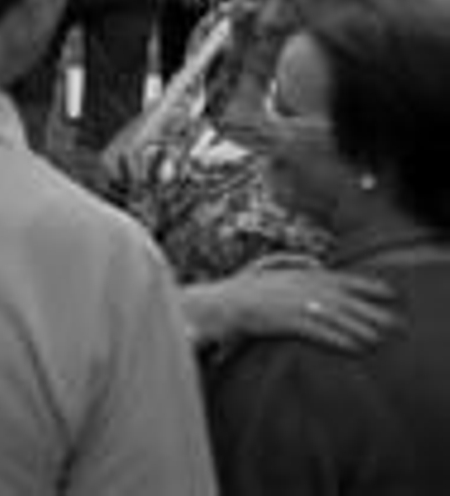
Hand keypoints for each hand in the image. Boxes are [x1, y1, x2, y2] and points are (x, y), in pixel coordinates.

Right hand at [206, 259, 397, 351]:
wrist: (215, 304)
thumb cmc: (239, 288)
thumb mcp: (263, 266)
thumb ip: (290, 260)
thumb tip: (317, 263)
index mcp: (296, 272)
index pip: (340, 277)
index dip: (366, 284)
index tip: (389, 292)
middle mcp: (298, 285)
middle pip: (343, 298)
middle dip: (370, 311)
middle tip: (393, 324)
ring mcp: (292, 302)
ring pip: (335, 315)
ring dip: (359, 328)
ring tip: (378, 340)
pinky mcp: (285, 320)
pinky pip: (318, 331)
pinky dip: (338, 339)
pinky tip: (354, 348)